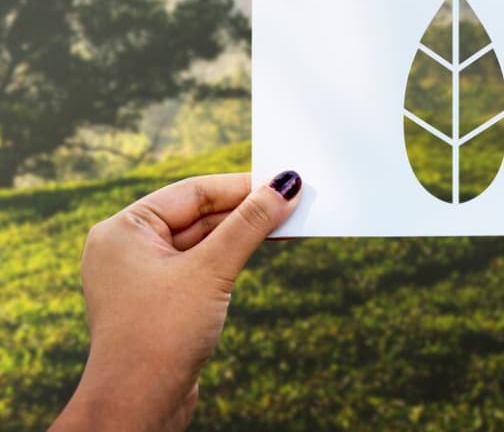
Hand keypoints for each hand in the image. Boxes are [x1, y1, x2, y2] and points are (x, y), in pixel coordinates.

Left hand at [51, 169, 301, 431]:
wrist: (136, 409)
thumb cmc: (160, 336)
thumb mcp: (212, 270)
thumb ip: (250, 224)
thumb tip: (286, 185)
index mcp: (124, 230)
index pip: (192, 192)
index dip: (241, 185)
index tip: (282, 180)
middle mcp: (129, 247)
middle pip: (199, 214)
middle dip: (245, 209)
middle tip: (292, 200)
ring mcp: (144, 276)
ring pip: (203, 240)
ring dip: (242, 233)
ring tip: (287, 220)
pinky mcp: (162, 301)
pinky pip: (201, 265)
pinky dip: (231, 256)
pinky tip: (261, 248)